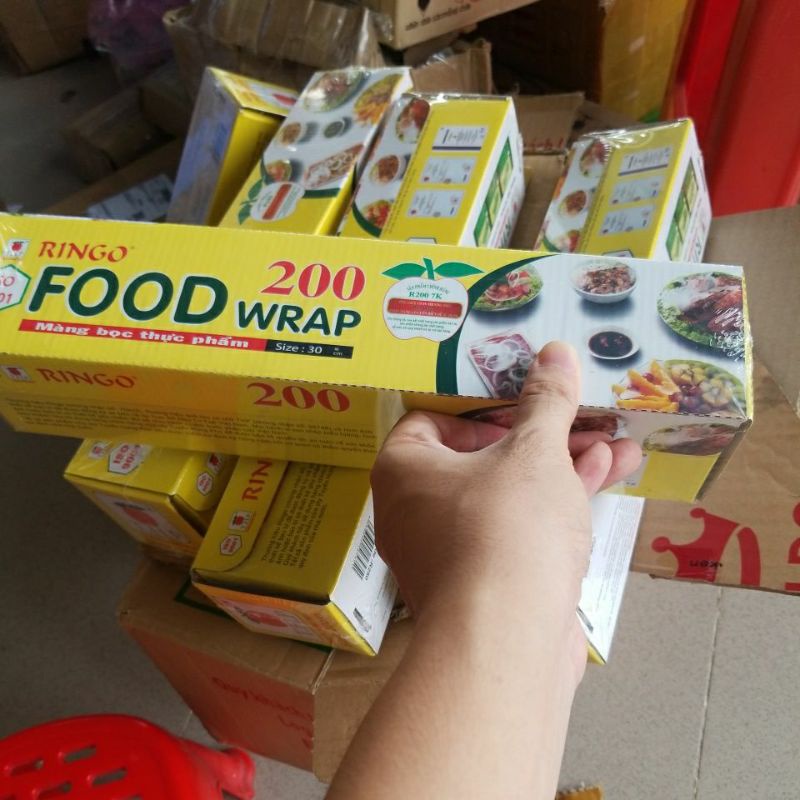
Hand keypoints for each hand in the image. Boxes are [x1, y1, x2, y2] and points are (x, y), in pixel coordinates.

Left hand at [371, 340, 641, 674]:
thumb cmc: (505, 525)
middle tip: (583, 416)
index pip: (430, 421)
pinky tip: (608, 478)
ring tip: (617, 443)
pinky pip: (520, 531)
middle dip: (541, 436)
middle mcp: (416, 510)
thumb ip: (546, 401)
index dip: (479, 406)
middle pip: (481, 458)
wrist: (507, 641)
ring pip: (508, 495)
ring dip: (562, 468)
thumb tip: (556, 352)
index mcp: (404, 469)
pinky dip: (558, 507)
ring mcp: (451, 553)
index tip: (524, 399)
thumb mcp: (533, 452)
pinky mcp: (486, 585)